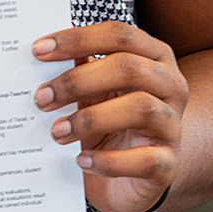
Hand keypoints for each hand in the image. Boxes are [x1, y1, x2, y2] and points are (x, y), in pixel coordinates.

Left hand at [32, 21, 187, 211]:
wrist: (132, 176)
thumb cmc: (110, 124)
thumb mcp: (95, 93)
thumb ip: (81, 68)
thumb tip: (45, 48)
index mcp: (154, 57)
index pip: (120, 35)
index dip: (78, 39)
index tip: (39, 50)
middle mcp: (171, 86)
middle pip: (128, 68)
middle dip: (78, 81)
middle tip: (42, 98)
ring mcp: (173, 125)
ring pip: (141, 108)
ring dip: (91, 119)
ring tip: (57, 132)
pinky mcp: (169, 164)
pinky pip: (145, 159)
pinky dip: (109, 161)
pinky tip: (82, 160)